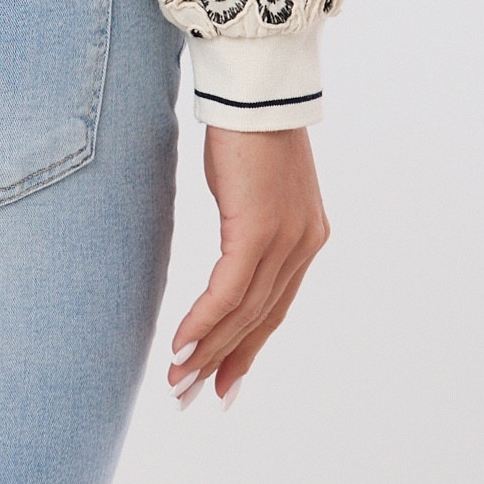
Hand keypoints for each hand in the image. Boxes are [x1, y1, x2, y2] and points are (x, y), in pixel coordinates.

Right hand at [167, 126, 329, 407]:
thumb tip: (233, 247)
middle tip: (189, 395)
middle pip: (260, 319)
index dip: (248, 348)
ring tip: (178, 380)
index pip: (275, 308)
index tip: (223, 381)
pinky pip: (228, 291)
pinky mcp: (257, 231)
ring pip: (244, 313)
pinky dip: (203, 321)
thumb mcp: (253, 187)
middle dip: (224, 361)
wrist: (256, 89)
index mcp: (306, 238)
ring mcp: (284, 241)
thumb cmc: (248, 126)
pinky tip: (181, 344)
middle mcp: (303, 246)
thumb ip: (251, 224)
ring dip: (207, 350)